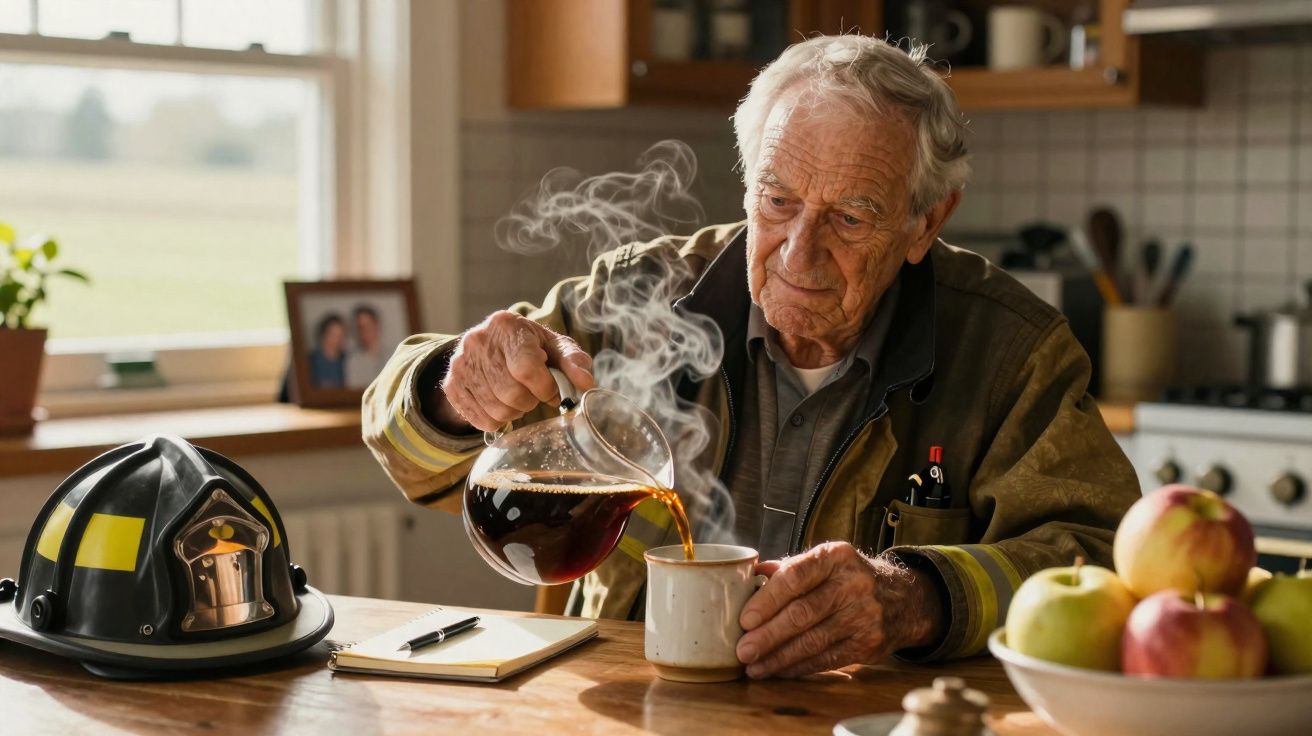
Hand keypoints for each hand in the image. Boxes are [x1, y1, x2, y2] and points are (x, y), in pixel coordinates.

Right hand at [435, 311, 594, 432]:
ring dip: (515, 411)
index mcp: (506, 326)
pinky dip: (497, 419)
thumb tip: (585, 382)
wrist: (491, 346)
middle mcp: (477, 341)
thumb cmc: (531, 347)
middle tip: (533, 393)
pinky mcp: (452, 385)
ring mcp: (460, 364)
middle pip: (511, 393)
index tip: (551, 390)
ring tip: (517, 396)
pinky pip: (480, 420)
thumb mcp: (554, 346)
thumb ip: (573, 361)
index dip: (545, 387)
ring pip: (497, 410)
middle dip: (530, 400)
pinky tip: (501, 403)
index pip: (526, 368)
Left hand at [735, 541, 943, 678]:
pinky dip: (798, 667)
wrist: (901, 598)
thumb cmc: (848, 578)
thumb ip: (788, 569)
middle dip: (768, 635)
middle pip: (802, 613)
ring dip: (779, 657)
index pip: (795, 577)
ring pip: (813, 641)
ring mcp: (864, 615)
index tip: (744, 619)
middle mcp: (853, 584)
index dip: (767, 600)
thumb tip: (747, 576)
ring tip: (753, 666)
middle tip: (742, 650)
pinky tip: (778, 670)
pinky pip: (826, 659)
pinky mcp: (869, 643)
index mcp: (835, 557)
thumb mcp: (825, 562)